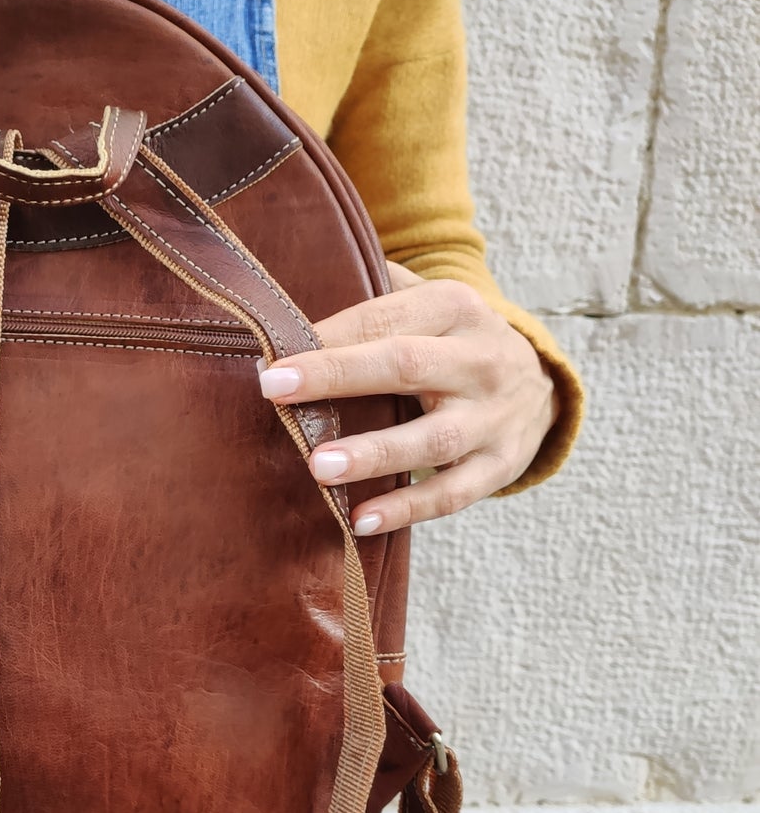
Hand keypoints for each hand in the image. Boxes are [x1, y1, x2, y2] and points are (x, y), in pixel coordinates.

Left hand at [258, 265, 557, 533]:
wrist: (540, 384)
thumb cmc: (453, 342)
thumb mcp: (430, 303)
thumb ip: (373, 292)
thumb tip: (289, 298)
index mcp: (454, 307)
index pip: (382, 319)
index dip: (327, 339)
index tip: (272, 359)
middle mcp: (480, 358)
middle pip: (405, 365)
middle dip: (338, 376)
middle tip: (276, 392)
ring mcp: (494, 416)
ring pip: (432, 438)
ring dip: (374, 453)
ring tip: (319, 467)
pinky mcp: (501, 465)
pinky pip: (453, 493)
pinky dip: (408, 509)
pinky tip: (360, 520)